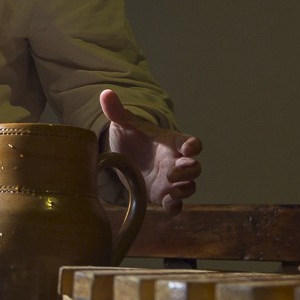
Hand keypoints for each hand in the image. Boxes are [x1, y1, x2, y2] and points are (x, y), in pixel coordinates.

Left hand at [100, 89, 201, 215]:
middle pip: (194, 167)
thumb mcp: (123, 122)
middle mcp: (175, 161)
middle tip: (172, 173)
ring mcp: (171, 180)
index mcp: (170, 142)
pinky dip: (175, 206)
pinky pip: (175, 204)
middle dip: (189, 171)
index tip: (189, 148)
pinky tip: (168, 205)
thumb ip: (116, 110)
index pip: (189, 142)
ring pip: (189, 186)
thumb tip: (105, 93)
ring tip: (172, 191)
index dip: (192, 145)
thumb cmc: (131, 136)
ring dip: (185, 190)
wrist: (124, 156)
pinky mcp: (162, 195)